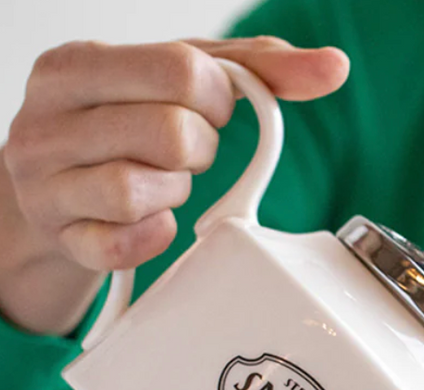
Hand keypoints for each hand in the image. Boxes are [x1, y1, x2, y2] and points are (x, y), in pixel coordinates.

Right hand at [0, 37, 348, 332]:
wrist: (49, 194)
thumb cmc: (120, 128)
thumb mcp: (174, 85)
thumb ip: (253, 69)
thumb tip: (332, 67)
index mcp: (78, 65)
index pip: (182, 71)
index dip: (217, 100)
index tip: (209, 112)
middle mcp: (49, 118)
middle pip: (170, 133)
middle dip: (199, 150)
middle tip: (187, 154)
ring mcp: (47, 183)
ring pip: (138, 191)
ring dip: (173, 194)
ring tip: (164, 186)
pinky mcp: (61, 240)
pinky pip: (120, 247)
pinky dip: (153, 239)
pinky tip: (156, 225)